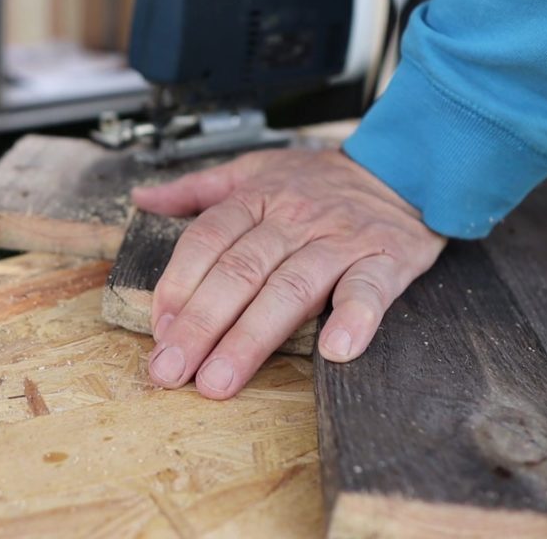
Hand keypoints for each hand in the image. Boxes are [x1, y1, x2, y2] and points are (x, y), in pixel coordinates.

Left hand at [131, 149, 445, 399]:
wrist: (403, 168)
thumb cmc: (322, 181)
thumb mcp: (254, 169)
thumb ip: (198, 188)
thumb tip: (143, 199)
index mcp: (257, 199)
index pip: (206, 241)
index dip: (178, 286)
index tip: (159, 330)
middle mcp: (293, 220)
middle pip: (238, 273)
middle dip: (200, 325)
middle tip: (171, 369)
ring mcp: (339, 241)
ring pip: (290, 289)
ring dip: (251, 338)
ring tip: (221, 379)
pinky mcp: (385, 260)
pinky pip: (368, 290)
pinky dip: (354, 319)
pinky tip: (335, 351)